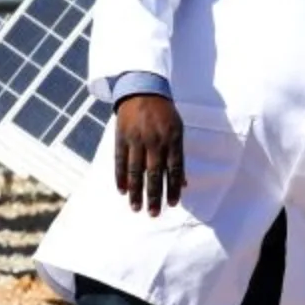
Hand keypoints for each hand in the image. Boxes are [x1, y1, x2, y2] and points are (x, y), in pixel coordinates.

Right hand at [114, 94, 184, 214]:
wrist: (142, 90)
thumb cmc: (164, 115)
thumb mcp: (178, 131)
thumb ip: (179, 157)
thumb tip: (184, 183)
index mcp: (172, 140)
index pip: (174, 169)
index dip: (173, 187)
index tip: (173, 204)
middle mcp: (155, 142)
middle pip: (155, 174)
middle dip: (154, 196)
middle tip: (154, 214)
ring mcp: (136, 140)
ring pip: (136, 171)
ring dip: (136, 192)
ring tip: (135, 208)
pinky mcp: (121, 137)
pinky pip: (120, 161)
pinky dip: (120, 176)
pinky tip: (122, 190)